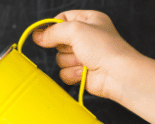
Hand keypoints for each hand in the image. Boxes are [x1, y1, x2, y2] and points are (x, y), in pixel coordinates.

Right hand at [31, 10, 154, 123]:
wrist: (117, 74)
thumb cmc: (104, 49)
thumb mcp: (76, 30)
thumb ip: (53, 32)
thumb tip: (37, 35)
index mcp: (89, 20)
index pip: (63, 18)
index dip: (54, 26)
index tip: (45, 34)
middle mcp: (86, 37)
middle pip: (58, 40)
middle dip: (64, 47)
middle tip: (77, 48)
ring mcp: (84, 55)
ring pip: (60, 58)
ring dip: (69, 61)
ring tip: (84, 61)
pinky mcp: (81, 72)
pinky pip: (64, 72)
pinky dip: (72, 73)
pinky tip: (84, 72)